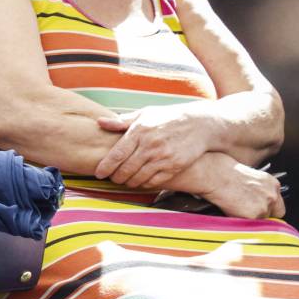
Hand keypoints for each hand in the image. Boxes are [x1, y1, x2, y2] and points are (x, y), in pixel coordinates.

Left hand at [95, 105, 215, 188]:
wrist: (200, 124)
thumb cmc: (168, 118)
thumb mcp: (145, 114)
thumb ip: (122, 121)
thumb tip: (99, 122)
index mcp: (139, 131)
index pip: (117, 154)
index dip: (105, 166)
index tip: (98, 174)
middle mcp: (150, 145)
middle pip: (126, 169)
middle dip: (116, 177)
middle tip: (112, 179)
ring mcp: (163, 157)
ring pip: (139, 177)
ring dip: (129, 182)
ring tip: (125, 181)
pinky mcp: (175, 166)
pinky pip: (154, 181)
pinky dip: (144, 184)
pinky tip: (141, 181)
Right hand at [196, 158, 285, 219]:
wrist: (212, 173)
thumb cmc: (223, 171)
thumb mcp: (247, 177)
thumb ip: (258, 189)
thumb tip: (255, 200)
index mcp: (272, 183)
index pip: (278, 202)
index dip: (268, 206)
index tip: (259, 207)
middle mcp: (272, 195)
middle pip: (276, 214)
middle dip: (265, 214)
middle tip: (248, 211)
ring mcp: (264, 206)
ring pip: (263, 221)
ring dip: (252, 218)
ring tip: (236, 208)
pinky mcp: (253, 215)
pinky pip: (250, 225)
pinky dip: (241, 220)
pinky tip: (232, 210)